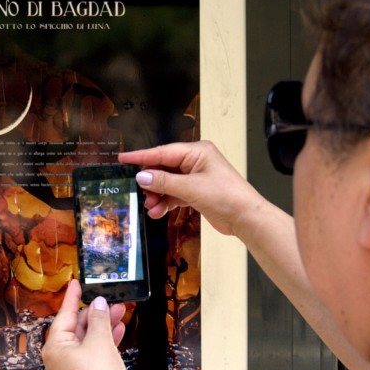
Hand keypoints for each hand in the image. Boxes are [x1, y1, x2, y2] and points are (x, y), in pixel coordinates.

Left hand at [42, 279, 131, 369]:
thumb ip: (98, 318)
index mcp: (56, 346)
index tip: (76, 283)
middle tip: (109, 299)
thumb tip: (98, 303)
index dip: (73, 297)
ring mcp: (73, 363)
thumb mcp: (99, 340)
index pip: (64, 314)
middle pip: (77, 324)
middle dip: (95, 312)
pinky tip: (117, 328)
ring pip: (88, 336)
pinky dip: (105, 338)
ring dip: (103, 323)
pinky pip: (93, 348)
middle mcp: (60, 355)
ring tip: (118, 311)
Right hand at [119, 140, 264, 235]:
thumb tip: (142, 176)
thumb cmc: (226, 196)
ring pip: (168, 183)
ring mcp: (196, 177)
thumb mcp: (191, 188)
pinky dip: (166, 202)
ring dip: (158, 195)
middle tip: (141, 193)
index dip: (142, 156)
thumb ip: (164, 181)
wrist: (246, 218)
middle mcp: (196, 161)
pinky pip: (174, 194)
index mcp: (197, 152)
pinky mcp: (197, 192)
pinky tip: (158, 211)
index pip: (163, 151)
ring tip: (151, 207)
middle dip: (151, 182)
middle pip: (164, 168)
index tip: (124, 158)